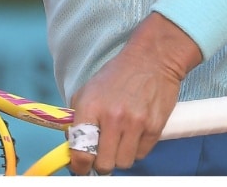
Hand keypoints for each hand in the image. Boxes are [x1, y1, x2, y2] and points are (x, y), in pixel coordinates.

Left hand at [65, 14, 198, 175]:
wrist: (151, 59)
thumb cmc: (117, 75)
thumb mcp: (88, 90)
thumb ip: (77, 118)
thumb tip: (72, 146)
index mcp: (90, 107)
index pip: (81, 151)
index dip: (79, 166)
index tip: (80, 168)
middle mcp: (112, 117)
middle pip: (104, 164)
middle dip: (100, 163)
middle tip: (101, 155)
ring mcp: (135, 123)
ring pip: (123, 163)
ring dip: (119, 157)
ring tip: (119, 142)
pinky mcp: (154, 127)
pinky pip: (141, 154)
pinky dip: (136, 150)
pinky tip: (134, 134)